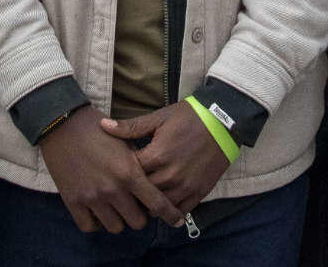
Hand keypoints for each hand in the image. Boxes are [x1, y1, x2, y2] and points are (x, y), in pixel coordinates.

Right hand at [38, 106, 182, 232]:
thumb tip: (151, 183)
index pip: (157, 203)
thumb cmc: (96, 128)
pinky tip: (97, 211)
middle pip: (137, 222)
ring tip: (115, 208)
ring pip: (115, 227)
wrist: (62, 123)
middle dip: (139, 215)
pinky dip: (95, 222)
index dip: (170, 215)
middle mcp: (113, 189)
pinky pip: (89, 227)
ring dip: (118, 219)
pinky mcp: (73, 201)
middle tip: (135, 206)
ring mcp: (92, 197)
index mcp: (129, 172)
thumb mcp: (124, 142)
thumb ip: (138, 165)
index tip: (177, 220)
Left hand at [101, 103, 230, 214]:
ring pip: (159, 206)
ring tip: (142, 196)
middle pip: (142, 193)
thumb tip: (103, 125)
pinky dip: (169, 209)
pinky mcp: (199, 193)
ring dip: (149, 203)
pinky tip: (162, 202)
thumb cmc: (189, 117)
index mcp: (157, 155)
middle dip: (132, 191)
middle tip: (125, 188)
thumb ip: (130, 127)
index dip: (120, 173)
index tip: (116, 171)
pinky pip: (179, 211)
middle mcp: (171, 175)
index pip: (129, 174)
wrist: (224, 122)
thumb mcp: (159, 118)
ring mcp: (186, 186)